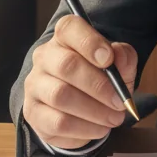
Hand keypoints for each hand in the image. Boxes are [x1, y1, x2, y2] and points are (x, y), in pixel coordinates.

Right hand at [22, 15, 137, 149]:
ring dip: (94, 110)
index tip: (109, 59)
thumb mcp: (118, 66)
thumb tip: (119, 57)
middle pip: (66, 65)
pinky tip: (99, 128)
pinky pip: (58, 122)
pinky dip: (84, 128)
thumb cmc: (99, 79)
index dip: (90, 42)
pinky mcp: (33, 113)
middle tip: (119, 101)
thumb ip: (123, 58)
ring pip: (60, 96)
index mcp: (64, 38)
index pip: (69, 28)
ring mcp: (35, 85)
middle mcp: (44, 57)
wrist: (77, 109)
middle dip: (99, 86)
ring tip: (113, 118)